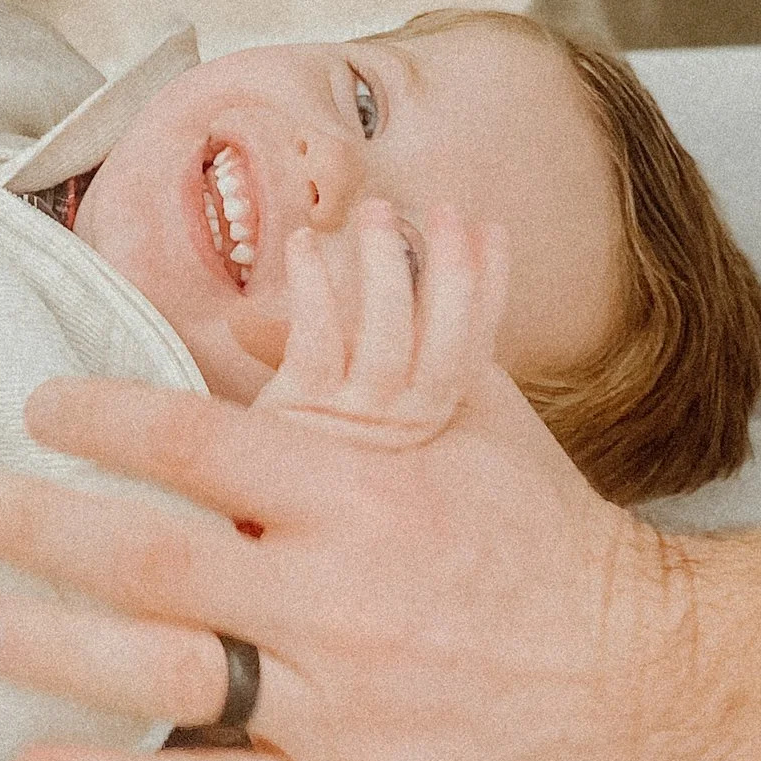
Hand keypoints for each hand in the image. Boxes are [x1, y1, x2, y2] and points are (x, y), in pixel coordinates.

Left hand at [0, 361, 688, 760]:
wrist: (639, 675)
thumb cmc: (538, 532)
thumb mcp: (459, 412)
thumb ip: (351, 350)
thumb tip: (241, 298)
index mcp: (366, 492)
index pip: (201, 445)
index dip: (102, 420)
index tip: (34, 406)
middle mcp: (342, 598)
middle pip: (149, 558)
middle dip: (23, 521)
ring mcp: (339, 708)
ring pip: (163, 677)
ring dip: (42, 648)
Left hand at [254, 205, 509, 451]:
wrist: (270, 549)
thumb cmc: (310, 472)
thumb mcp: (332, 410)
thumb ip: (324, 351)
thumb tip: (266, 310)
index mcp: (434, 424)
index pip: (474, 347)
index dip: (489, 288)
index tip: (494, 231)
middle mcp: (406, 427)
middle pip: (443, 341)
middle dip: (451, 271)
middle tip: (447, 211)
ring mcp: (357, 421)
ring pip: (386, 336)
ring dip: (385, 269)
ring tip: (379, 212)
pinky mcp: (306, 414)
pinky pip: (317, 340)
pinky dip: (315, 290)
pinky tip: (306, 247)